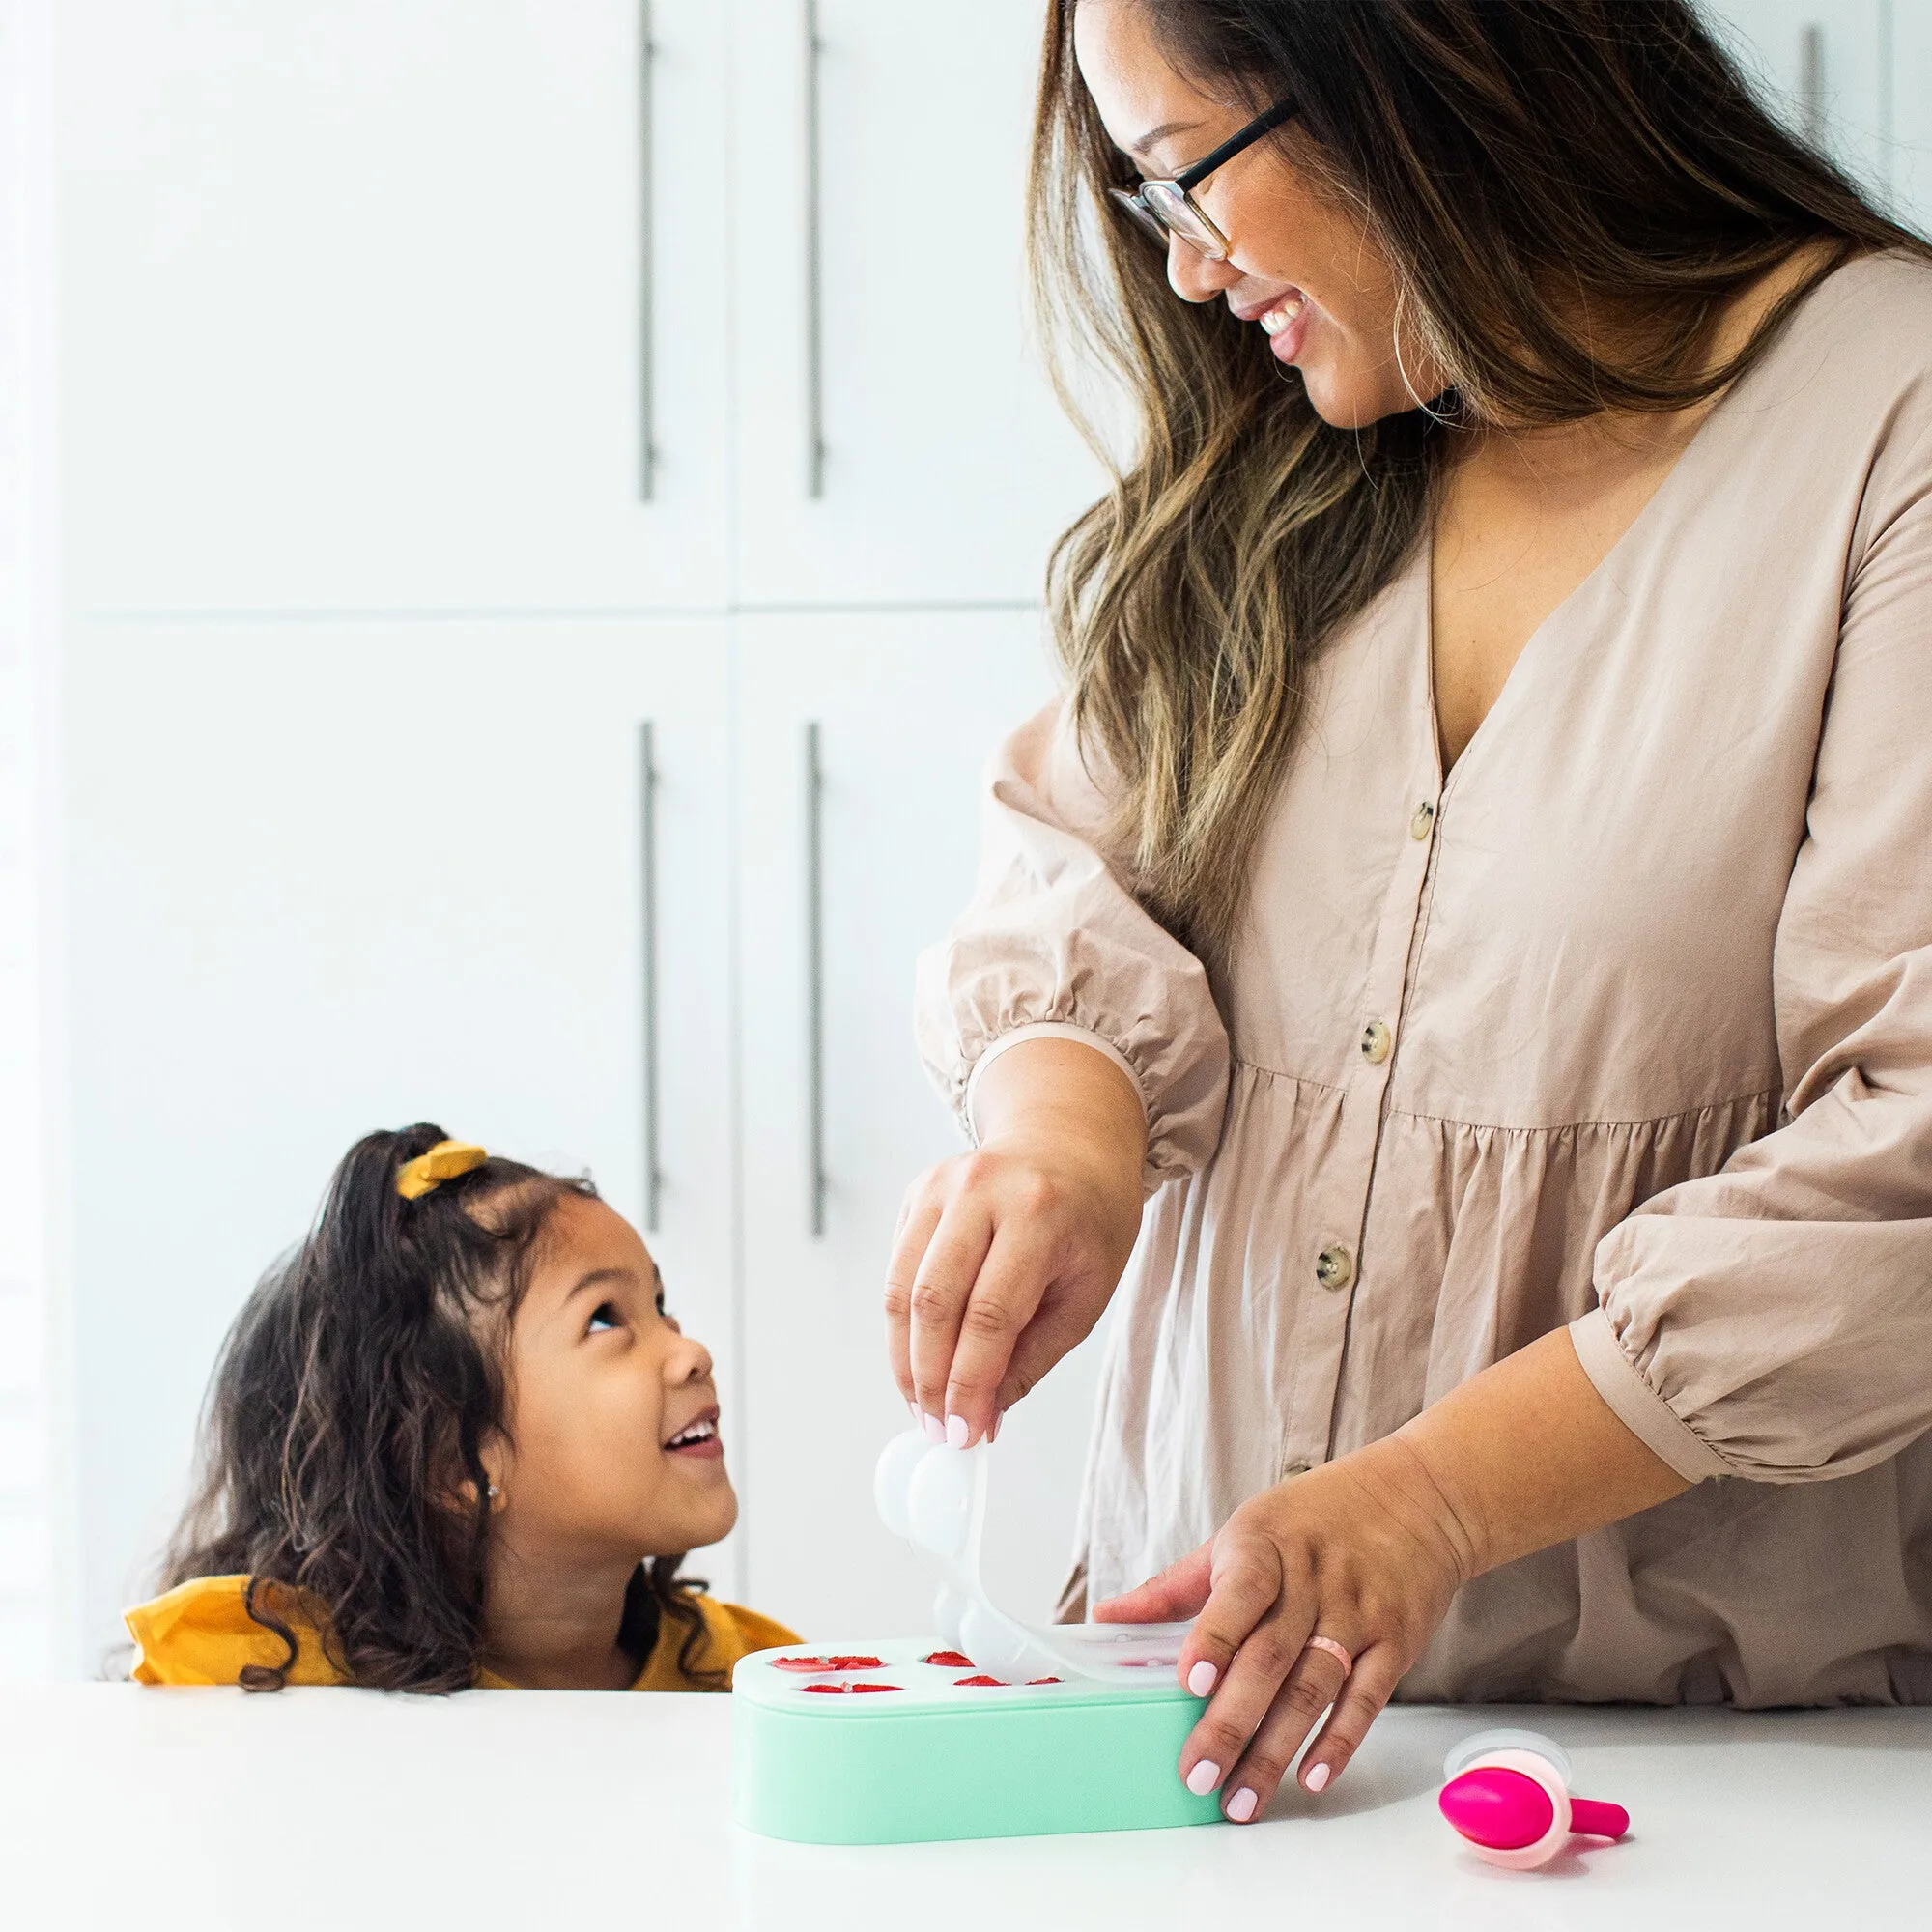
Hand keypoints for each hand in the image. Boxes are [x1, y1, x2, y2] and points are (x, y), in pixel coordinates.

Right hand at [884, 1038, 1144, 1444]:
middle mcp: (982, 1190)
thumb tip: (982, 1419)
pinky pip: (897, 1270)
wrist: (1068, 1142)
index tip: (964, 1435)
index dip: (969, 1383)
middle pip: (934, 1302)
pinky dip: (903, 1325)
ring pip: (902, 1289)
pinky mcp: (915, 1192)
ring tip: (922, 1405)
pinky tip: (920, 1358)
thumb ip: (1032, 1358)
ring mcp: (940, 1185)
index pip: (990, 1314)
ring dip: (906, 1359)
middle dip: (930, 1378)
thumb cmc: (1089, 1221)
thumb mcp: (1086, 1292)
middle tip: (937, 1428)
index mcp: (1039, 1212)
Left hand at [1095, 1436, 1472, 1821]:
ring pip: (1313, 1689)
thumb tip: (1107, 1618)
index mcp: (1265, 1548)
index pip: (1238, 1595)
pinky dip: (1339, 1741)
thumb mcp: (1241, 1534)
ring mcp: (1357, 1614)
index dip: (1213, 1639)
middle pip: (1270, 1659)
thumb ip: (1176, 1585)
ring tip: (1242, 1800)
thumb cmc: (1311, 1520)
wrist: (1414, 1498)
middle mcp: (1312, 1583)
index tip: (1187, 1684)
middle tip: (1198, 1775)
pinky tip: (1312, 1778)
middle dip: (1232, 1722)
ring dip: (1276, 1750)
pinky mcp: (1395, 1643)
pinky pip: (1366, 1699)